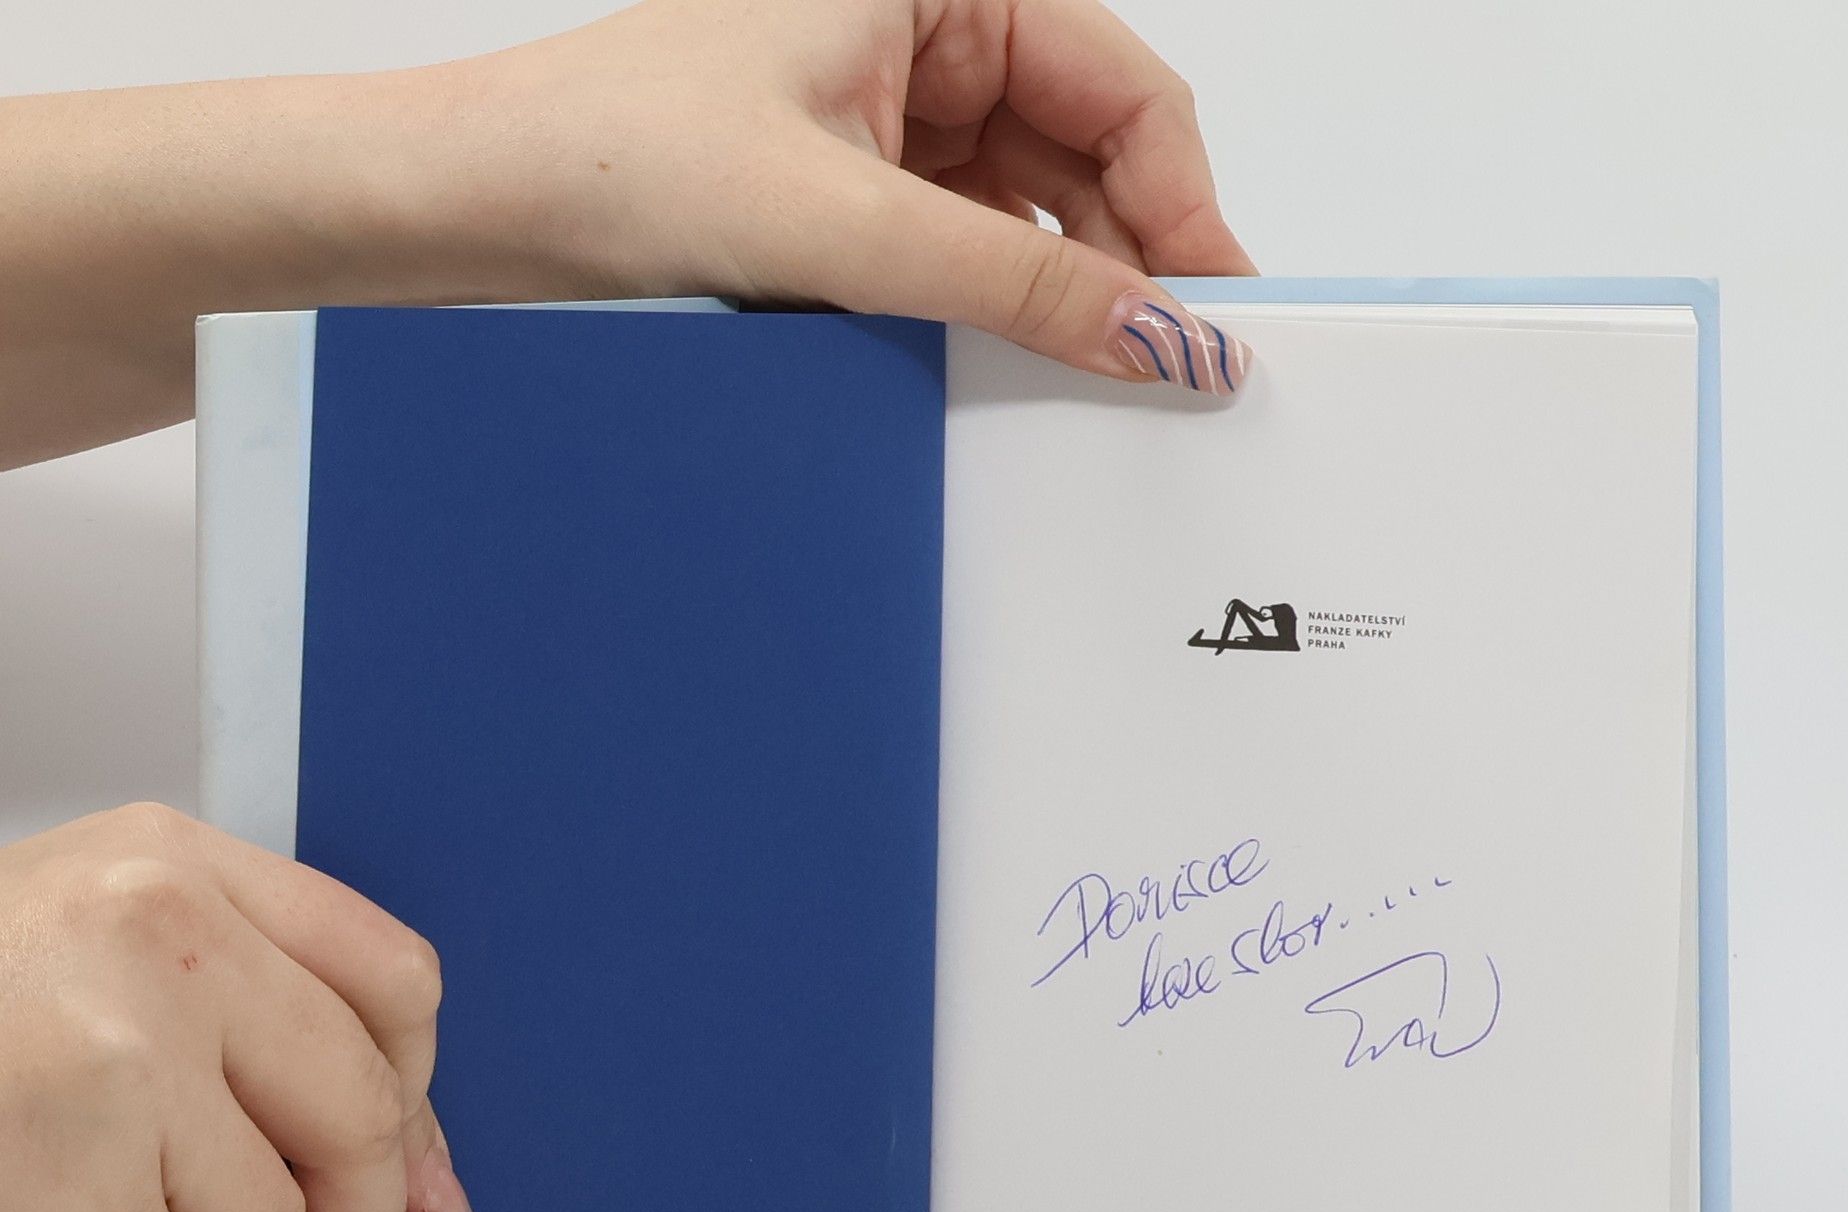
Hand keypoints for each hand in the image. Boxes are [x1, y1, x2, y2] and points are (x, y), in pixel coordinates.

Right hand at [0, 804, 483, 1211]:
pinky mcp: (61, 1196)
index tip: (435, 1192)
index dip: (427, 1106)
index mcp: (182, 865)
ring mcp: (113, 1070)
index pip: (389, 981)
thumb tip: (399, 1171)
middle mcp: (163, 944)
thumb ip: (240, 1011)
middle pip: (355, 1114)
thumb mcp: (93, 939)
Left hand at [452, 0, 1258, 390]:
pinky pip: (969, 250)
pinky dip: (998, 312)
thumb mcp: (841, 223)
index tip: (1217, 316)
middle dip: (1130, 263)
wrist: (477, 216)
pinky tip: (1013, 371)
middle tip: (1165, 377)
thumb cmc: (613, 157)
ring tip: (1086, 387)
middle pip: (1090, 155)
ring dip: (1063, 297)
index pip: (1121, 89)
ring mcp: (894, 117)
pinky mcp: (857, 190)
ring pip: (1034, 212)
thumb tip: (1157, 337)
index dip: (1184, 206)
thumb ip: (1013, 284)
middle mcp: (926, 34)